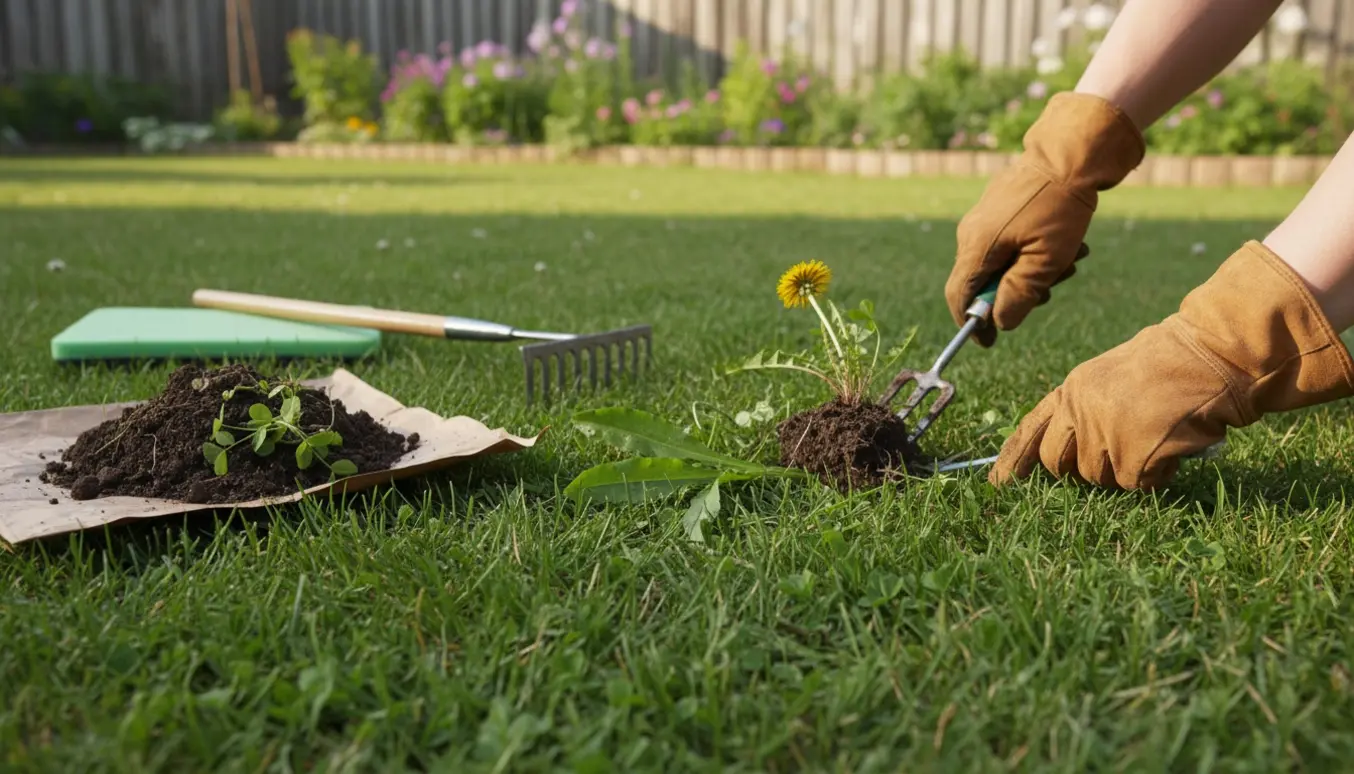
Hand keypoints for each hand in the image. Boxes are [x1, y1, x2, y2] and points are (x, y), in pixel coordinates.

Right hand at [946, 92, 1143, 346]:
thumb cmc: (1060, 206)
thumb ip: (1019, 296)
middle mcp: (973, 232)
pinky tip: (1069, 242)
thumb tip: (1000, 322)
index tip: (989, 342)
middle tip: (1051, 290)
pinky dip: (1036, 249)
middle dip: (1017, 292)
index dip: (971, 324)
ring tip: (1072, 260)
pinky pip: (1012, 239)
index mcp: (976, 246)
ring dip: (1035, 270)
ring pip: (1003, 260)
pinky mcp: (1003, 205)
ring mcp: (986, 216)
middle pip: (984, 280)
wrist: (1073, 149)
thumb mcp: (1046, 260)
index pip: (959, 297)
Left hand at [991, 241, 1353, 488]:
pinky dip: (1156, 472)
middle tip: (1111, 455)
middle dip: (1077, 469)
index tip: (998, 483)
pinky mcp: (1133, 458)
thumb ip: (1084, 408)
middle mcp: (1080, 412)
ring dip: (1125, 468)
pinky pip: (1137, 484)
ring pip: (1099, 478)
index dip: (1012, 461)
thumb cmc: (1168, 364)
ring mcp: (1105, 436)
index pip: (1029, 430)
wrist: (1209, 356)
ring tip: (1153, 435)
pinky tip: (1172, 445)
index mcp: (1072, 390)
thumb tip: (1068, 451)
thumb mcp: (1110, 377)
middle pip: (1057, 464)